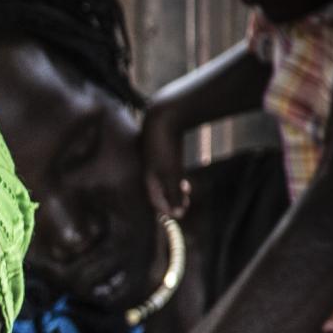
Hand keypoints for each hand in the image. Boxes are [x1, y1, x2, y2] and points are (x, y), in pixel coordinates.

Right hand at [140, 97, 190, 218]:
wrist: (166, 115)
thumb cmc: (166, 146)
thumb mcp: (172, 174)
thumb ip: (174, 194)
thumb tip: (177, 215)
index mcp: (147, 175)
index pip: (154, 199)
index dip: (165, 210)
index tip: (178, 217)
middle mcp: (148, 168)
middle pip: (158, 189)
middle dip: (170, 199)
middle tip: (184, 206)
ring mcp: (154, 157)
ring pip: (163, 178)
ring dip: (174, 187)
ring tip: (185, 191)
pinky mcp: (162, 146)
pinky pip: (167, 166)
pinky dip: (175, 174)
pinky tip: (182, 171)